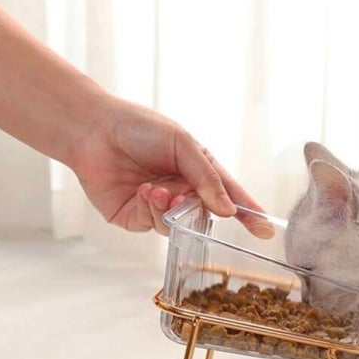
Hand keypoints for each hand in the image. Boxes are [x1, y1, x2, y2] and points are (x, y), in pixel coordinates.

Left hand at [70, 97, 273, 236]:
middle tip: (183, 194)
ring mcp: (160, 208)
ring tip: (157, 190)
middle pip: (205, 214)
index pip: (229, 197)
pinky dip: (152, 210)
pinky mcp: (137, 218)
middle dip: (198, 208)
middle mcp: (182, 192)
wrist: (93, 130)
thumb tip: (227, 210)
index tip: (265, 230)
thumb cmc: (140, 128)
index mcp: (198, 172)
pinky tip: (143, 191)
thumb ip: (206, 177)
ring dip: (172, 210)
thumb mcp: (182, 144)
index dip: (248, 214)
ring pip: (181, 226)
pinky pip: (156, 226)